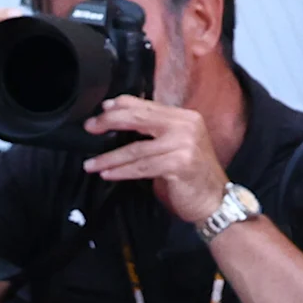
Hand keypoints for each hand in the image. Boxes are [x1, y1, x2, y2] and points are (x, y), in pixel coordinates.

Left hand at [86, 96, 232, 225]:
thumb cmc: (190, 174)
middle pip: (139, 119)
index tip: (102, 109)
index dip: (122, 105)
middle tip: (90, 128)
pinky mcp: (179, 164)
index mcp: (184, 117)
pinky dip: (122, 171)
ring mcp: (184, 144)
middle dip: (110, 122)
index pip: (147, 105)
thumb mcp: (174, 146)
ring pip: (136, 148)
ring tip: (90, 163)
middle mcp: (186, 126)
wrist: (213, 198)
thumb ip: (154, 132)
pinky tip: (107, 174)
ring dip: (109, 157)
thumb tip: (121, 122)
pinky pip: (142, 167)